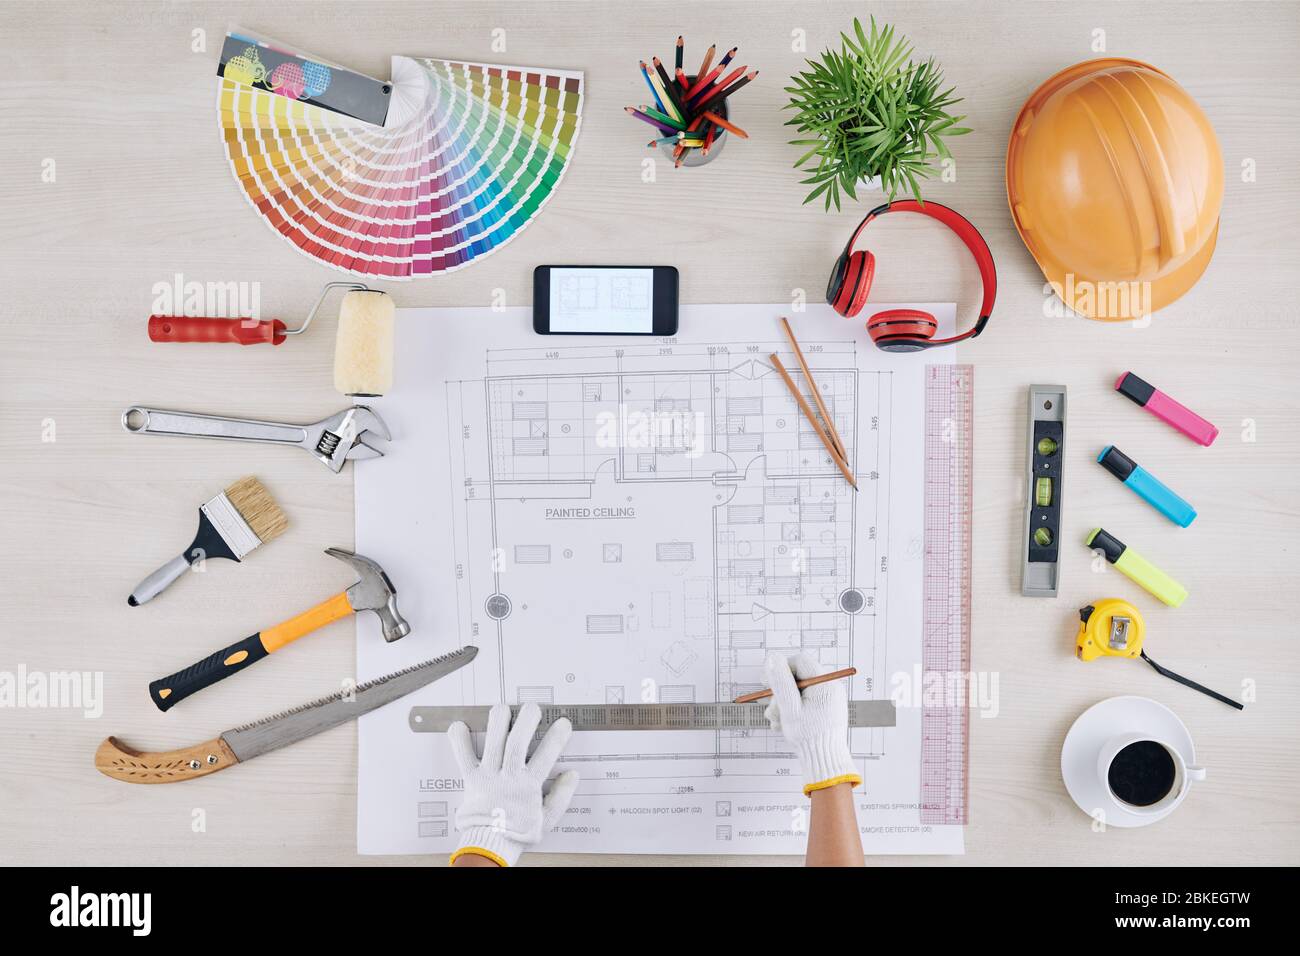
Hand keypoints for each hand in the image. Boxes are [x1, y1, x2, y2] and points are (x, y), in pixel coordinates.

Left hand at [447, 702, 579, 866]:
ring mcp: (489, 776)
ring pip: (494, 744)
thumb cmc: (517, 831)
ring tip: (502, 708)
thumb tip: (572, 775)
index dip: (556, 738)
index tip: (563, 723)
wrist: (490, 844)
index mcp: (528, 786)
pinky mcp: (471, 779)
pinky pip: (463, 758)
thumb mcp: (546, 819)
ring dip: (498, 724)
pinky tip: (458, 726)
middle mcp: (508, 777)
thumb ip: (560, 797)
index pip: (546, 757)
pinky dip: (459, 742)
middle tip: (532, 708)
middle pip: (517, 744)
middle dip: (526, 722)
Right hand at [764, 652, 860, 794]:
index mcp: (825, 684)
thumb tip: (773, 659)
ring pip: (798, 691)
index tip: (767, 681)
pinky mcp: (824, 708)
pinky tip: (783, 724)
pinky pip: (804, 701)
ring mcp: (827, 699)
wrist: (824, 760)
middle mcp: (829, 688)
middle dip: (780, 692)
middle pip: (798, 677)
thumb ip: (781, 682)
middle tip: (770, 706)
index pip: (800, 661)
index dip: (781, 668)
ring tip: (776, 720)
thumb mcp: (790, 708)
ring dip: (782, 704)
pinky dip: (791, 710)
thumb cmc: (810, 737)